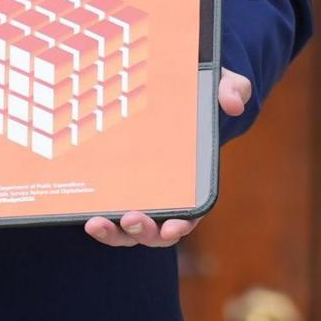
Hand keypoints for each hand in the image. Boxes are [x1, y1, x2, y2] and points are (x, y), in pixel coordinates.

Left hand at [85, 69, 253, 247]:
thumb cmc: (198, 96)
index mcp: (192, 184)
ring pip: (127, 231)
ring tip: (97, 223)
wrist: (166, 92)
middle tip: (132, 218)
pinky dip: (99, 222)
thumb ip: (232, 90)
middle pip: (155, 231)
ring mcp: (137, 198)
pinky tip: (85, 214)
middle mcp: (164, 199)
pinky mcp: (114, 190)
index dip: (182, 224)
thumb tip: (234, 104)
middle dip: (144, 231)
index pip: (190, 215)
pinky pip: (107, 215)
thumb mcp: (219, 86)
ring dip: (113, 233)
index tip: (173, 227)